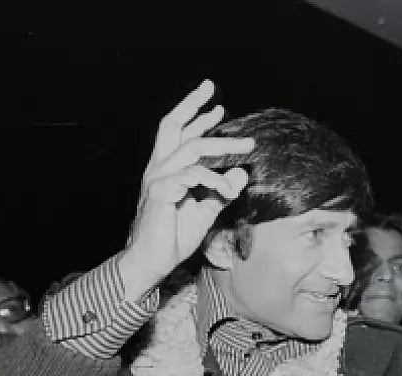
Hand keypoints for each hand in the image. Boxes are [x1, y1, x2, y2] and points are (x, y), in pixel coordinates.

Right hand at [120, 79, 253, 293]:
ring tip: (248, 147)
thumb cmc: (173, 237)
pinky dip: (216, 180)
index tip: (217, 107)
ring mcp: (157, 178)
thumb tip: (242, 172)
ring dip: (224, 145)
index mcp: (166, 170)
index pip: (179, 134)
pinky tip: (229, 191)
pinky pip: (193, 176)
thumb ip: (221, 191)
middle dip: (192, 105)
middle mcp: (158, 168)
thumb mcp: (205, 211)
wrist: (153, 261)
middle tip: (211, 87)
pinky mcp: (161, 191)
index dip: (196, 117)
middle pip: (173, 126)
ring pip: (192, 148)